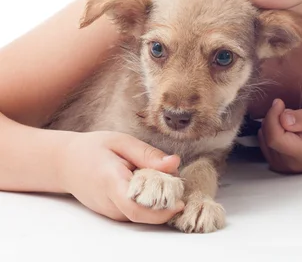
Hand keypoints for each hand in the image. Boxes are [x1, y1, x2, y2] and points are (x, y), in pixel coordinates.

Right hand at [59, 130, 184, 221]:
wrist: (65, 163)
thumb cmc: (94, 148)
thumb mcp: (121, 142)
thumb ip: (147, 154)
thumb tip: (175, 163)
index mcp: (110, 180)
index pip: (136, 206)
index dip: (160, 210)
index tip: (180, 200)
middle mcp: (109, 202)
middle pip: (142, 214)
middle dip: (165, 205)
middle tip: (177, 184)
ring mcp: (108, 211)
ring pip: (140, 215)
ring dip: (157, 204)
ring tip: (163, 180)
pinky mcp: (111, 214)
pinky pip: (134, 213)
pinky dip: (147, 203)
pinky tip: (149, 185)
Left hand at [258, 99, 301, 172]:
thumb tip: (282, 118)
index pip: (274, 137)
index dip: (272, 116)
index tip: (279, 102)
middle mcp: (291, 165)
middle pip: (267, 136)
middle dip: (273, 117)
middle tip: (290, 110)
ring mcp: (285, 167)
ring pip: (264, 139)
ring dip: (273, 124)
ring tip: (292, 120)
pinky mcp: (281, 165)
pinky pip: (266, 143)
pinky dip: (272, 131)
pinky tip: (287, 128)